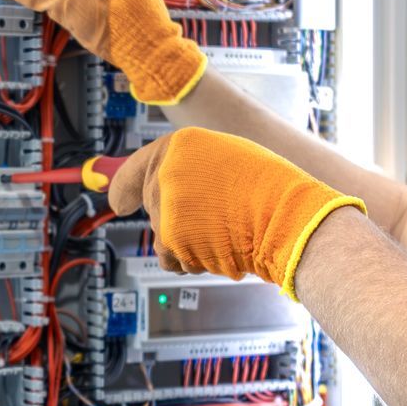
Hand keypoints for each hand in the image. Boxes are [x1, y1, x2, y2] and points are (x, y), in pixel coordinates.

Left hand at [108, 128, 365, 297]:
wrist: (288, 217)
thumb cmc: (269, 190)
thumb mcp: (226, 159)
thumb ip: (191, 168)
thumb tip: (162, 184)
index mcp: (180, 144)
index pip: (137, 166)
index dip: (124, 186)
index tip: (118, 202)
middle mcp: (167, 170)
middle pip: (152, 204)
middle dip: (173, 218)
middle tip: (211, 220)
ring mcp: (166, 204)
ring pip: (161, 235)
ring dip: (185, 241)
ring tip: (222, 229)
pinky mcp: (171, 237)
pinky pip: (169, 257)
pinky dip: (188, 261)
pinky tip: (215, 248)